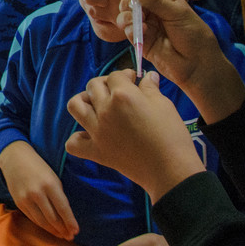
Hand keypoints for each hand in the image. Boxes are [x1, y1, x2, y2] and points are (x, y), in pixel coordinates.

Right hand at [0, 141, 77, 240]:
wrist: (14, 158)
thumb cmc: (38, 166)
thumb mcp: (53, 177)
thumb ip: (58, 195)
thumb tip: (65, 215)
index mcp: (50, 184)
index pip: (63, 208)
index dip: (70, 222)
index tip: (76, 231)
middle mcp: (37, 193)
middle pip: (52, 218)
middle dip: (63, 229)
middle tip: (70, 237)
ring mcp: (26, 199)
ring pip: (42, 221)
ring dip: (53, 230)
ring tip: (61, 235)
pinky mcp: (18, 203)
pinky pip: (32, 218)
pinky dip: (42, 225)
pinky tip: (49, 228)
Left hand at [65, 70, 204, 201]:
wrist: (169, 169)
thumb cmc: (171, 135)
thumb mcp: (164, 105)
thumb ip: (150, 88)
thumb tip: (147, 76)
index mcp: (122, 95)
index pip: (115, 75)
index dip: (125, 76)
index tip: (133, 81)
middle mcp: (105, 110)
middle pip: (93, 85)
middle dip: (105, 84)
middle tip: (117, 91)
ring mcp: (97, 131)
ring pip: (75, 106)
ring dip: (83, 101)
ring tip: (97, 105)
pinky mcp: (97, 152)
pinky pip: (73, 143)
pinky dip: (79, 138)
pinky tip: (91, 135)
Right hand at [116, 0, 244, 122]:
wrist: (197, 64)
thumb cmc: (193, 35)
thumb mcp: (176, 13)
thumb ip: (155, 1)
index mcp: (163, 1)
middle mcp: (153, 13)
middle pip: (130, 3)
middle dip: (128, 5)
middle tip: (134, 10)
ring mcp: (147, 28)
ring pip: (125, 18)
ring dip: (126, 18)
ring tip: (135, 22)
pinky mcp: (142, 43)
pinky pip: (129, 33)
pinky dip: (131, 31)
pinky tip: (143, 32)